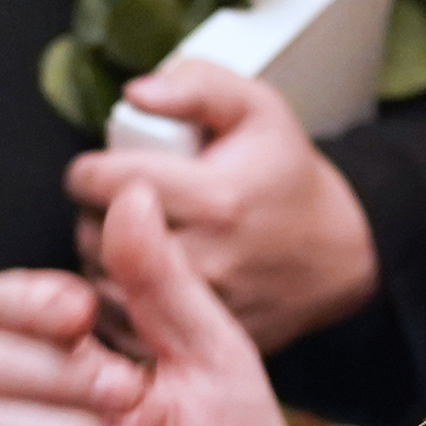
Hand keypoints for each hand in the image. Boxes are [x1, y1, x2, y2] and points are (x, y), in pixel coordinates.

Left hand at [64, 62, 381, 351]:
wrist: (336, 252)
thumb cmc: (286, 175)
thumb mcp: (255, 108)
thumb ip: (194, 85)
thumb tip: (135, 93)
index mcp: (216, 198)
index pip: (106, 183)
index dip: (88, 170)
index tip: (98, 170)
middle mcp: (208, 258)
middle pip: (96, 236)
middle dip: (94, 215)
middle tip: (116, 204)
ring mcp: (202, 308)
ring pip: (103, 286)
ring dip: (102, 260)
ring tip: (129, 239)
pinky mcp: (197, 340)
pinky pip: (123, 327)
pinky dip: (119, 301)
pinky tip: (138, 277)